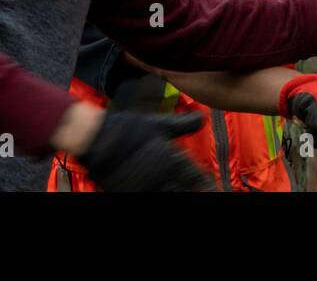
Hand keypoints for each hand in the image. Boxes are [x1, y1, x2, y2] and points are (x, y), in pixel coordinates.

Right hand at [76, 110, 213, 191]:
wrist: (97, 140)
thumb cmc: (128, 129)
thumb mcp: (159, 123)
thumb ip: (183, 124)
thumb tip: (203, 116)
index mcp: (172, 159)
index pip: (196, 177)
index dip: (208, 184)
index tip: (218, 189)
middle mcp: (162, 176)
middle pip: (185, 191)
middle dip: (196, 192)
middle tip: (210, 194)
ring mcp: (145, 187)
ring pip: (170, 196)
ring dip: (180, 195)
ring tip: (189, 196)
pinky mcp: (129, 192)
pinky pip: (147, 200)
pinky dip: (158, 198)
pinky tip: (162, 195)